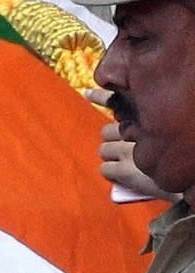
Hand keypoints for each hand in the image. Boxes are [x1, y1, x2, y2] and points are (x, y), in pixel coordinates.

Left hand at [85, 88, 179, 202]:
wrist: (192, 180)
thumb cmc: (182, 157)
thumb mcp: (165, 132)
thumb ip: (149, 125)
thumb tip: (126, 124)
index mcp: (146, 118)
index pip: (116, 101)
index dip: (100, 97)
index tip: (88, 93)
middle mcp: (136, 130)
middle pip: (107, 131)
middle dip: (113, 140)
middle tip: (125, 150)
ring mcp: (129, 150)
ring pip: (103, 150)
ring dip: (112, 156)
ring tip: (126, 164)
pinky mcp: (126, 170)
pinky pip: (105, 169)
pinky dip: (112, 173)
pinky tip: (122, 177)